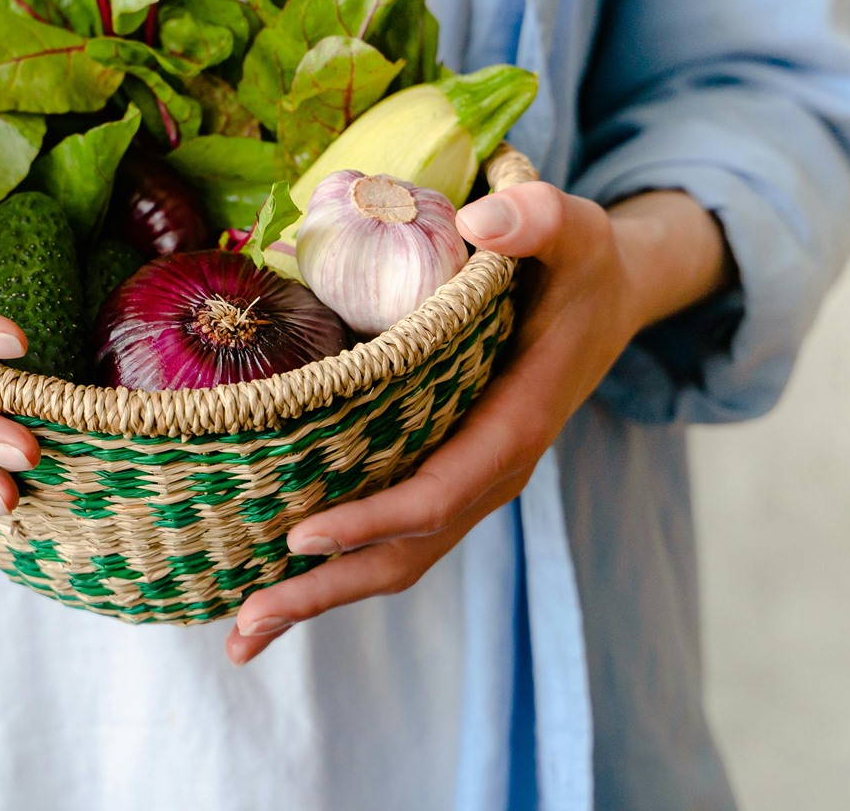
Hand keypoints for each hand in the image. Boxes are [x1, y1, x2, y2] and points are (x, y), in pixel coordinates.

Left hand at [225, 182, 730, 663]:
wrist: (608, 300)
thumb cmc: (581, 263)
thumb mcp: (577, 227)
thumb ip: (539, 216)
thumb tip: (480, 217)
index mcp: (515, 424)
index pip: (438, 491)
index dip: (371, 519)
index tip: (301, 535)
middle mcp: (491, 471)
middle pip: (405, 552)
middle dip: (324, 591)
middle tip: (242, 626)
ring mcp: (468, 482)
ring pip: (396, 559)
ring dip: (320, 598)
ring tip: (240, 634)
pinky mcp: (446, 474)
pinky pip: (392, 536)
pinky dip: (337, 567)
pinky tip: (275, 579)